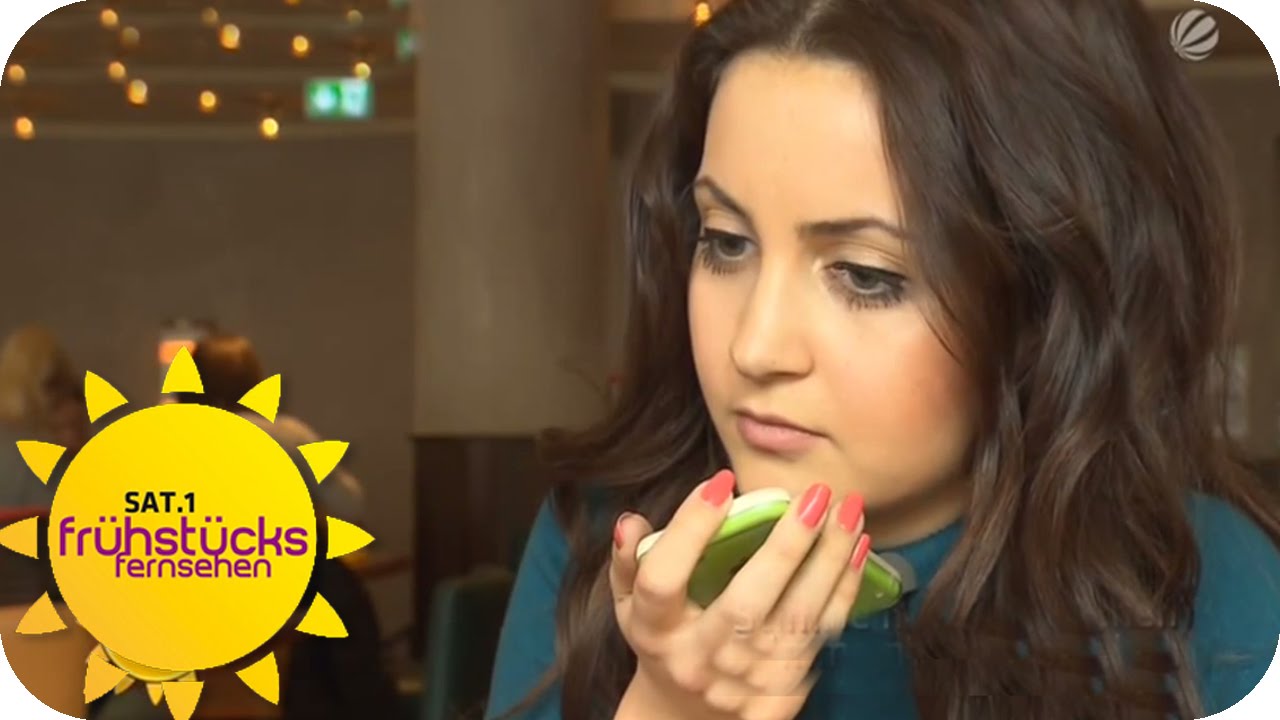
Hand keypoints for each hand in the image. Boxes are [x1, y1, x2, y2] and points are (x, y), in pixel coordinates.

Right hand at [610, 470, 870, 719]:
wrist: (687, 715)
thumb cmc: (663, 639)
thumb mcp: (630, 604)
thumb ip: (629, 562)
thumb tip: (631, 522)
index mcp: (656, 630)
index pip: (663, 581)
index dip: (689, 531)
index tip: (720, 481)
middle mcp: (700, 659)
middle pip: (744, 606)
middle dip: (784, 548)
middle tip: (813, 496)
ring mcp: (746, 681)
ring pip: (796, 619)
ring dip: (829, 561)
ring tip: (848, 508)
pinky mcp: (783, 691)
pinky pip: (821, 635)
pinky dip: (844, 589)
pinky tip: (857, 545)